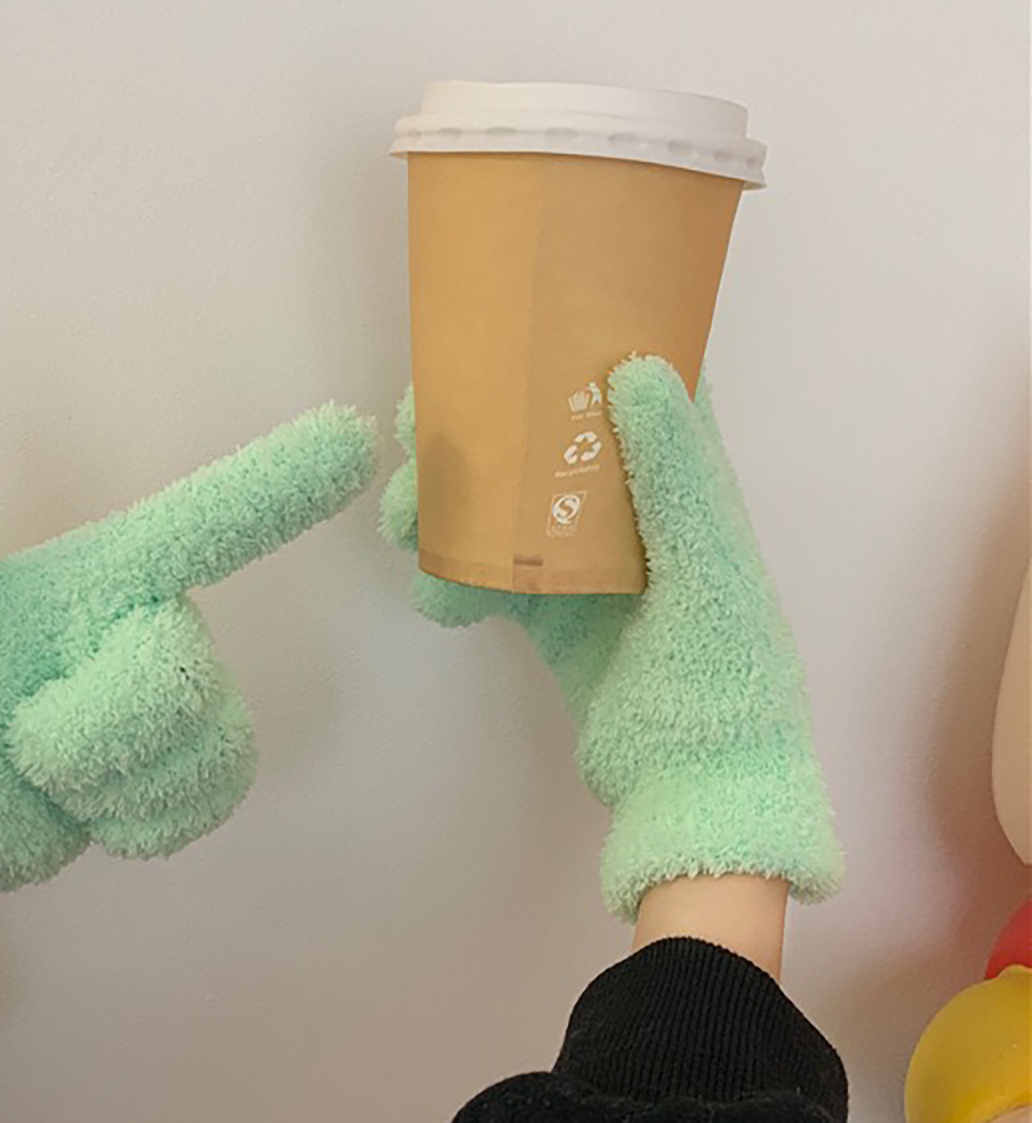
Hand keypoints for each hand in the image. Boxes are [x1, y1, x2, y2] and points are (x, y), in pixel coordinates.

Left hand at [0, 316, 376, 960]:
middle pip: (177, 678)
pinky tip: (88, 808)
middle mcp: (158, 621)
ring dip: (102, 783)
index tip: (356, 440)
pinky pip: (211, 794)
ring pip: (197, 746)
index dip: (281, 484)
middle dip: (82, 729)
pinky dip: (138, 821)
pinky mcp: (191, 770)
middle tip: (18, 733)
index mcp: (109, 568)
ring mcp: (182, 700)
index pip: (206, 521)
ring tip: (45, 768)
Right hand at [382, 357, 840, 919]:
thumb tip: (635, 365)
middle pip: (540, 442)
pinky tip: (434, 598)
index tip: (500, 331)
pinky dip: (450, 579)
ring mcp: (584, 565)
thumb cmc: (722, 674)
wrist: (697, 790)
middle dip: (474, 432)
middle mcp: (628, 512)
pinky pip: (487, 576)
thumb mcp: (703, 567)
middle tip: (413, 433)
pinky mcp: (550, 616)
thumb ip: (672, 473)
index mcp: (680, 484)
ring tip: (400, 521)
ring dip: (444, 504)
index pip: (626, 388)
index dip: (567, 348)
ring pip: (501, 505)